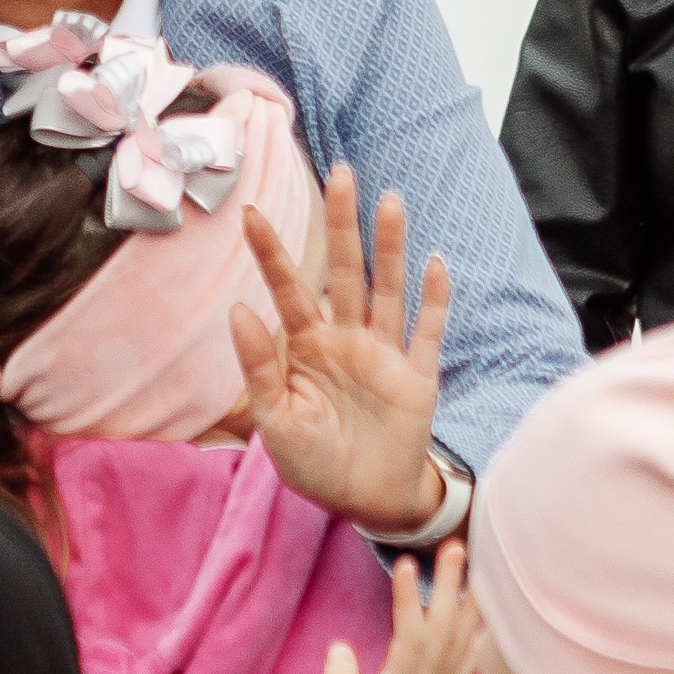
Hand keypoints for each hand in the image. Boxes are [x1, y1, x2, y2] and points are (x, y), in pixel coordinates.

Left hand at [231, 170, 451, 533]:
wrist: (364, 501)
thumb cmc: (313, 463)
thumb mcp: (275, 422)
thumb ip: (259, 367)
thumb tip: (238, 309)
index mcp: (307, 348)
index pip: (288, 289)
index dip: (271, 253)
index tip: (251, 213)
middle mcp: (347, 339)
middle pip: (347, 271)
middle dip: (344, 225)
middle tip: (342, 173)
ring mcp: (385, 354)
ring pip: (388, 289)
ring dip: (391, 247)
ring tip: (390, 201)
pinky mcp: (418, 376)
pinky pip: (428, 332)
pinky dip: (434, 299)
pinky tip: (435, 263)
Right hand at [320, 542, 476, 673]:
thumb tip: (339, 650)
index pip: (411, 637)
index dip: (409, 600)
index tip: (407, 562)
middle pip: (444, 630)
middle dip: (451, 585)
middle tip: (456, 544)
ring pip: (459, 641)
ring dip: (467, 601)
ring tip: (474, 565)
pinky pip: (464, 663)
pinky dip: (477, 636)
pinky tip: (485, 620)